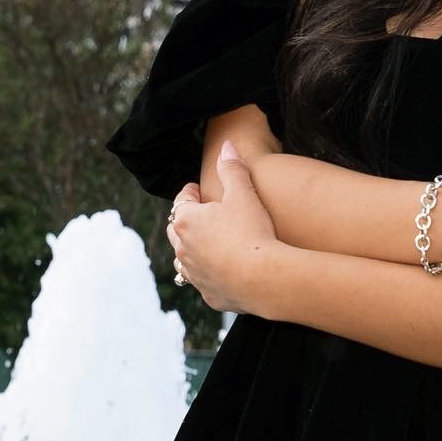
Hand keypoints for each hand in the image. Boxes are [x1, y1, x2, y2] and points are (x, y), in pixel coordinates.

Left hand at [165, 140, 289, 316]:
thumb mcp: (243, 194)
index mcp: (187, 222)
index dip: (191, 193)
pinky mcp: (209, 294)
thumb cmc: (252, 232)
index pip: (182, 201)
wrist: (264, 278)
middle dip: (186, 220)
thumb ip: (233, 168)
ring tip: (207, 244)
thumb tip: (226, 146)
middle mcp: (183, 249)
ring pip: (185, 259)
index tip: (198, 189)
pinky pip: (203, 281)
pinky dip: (208, 273)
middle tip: (200, 214)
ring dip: (192, 249)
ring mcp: (194, 274)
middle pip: (177, 230)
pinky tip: (222, 270)